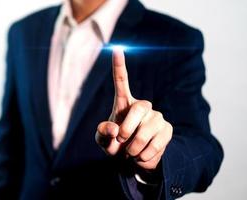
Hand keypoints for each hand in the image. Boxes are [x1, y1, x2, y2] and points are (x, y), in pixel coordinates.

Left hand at [95, 47, 172, 169]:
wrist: (135, 159)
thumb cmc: (116, 145)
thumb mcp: (103, 141)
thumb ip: (102, 133)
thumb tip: (115, 128)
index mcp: (123, 103)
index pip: (121, 81)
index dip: (119, 66)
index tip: (116, 48)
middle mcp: (142, 106)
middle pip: (137, 109)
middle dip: (127, 129)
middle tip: (122, 141)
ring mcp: (157, 116)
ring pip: (145, 132)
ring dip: (133, 148)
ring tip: (131, 151)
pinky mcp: (167, 129)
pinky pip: (156, 144)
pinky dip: (144, 156)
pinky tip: (142, 155)